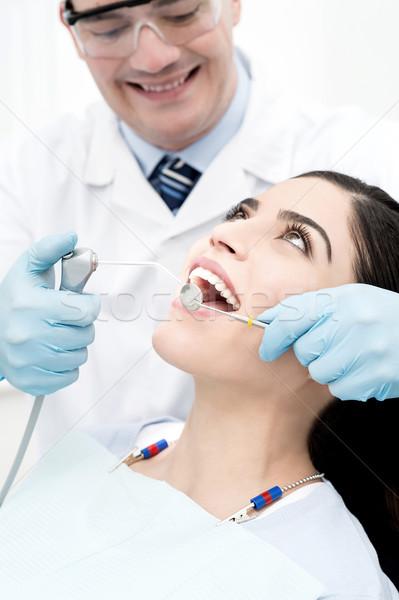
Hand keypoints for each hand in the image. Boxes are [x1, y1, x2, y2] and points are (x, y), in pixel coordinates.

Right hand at [0, 232, 99, 395]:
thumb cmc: (15, 299)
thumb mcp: (28, 268)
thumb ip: (50, 249)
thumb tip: (71, 237)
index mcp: (30, 305)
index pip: (85, 311)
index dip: (89, 305)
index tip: (81, 303)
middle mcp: (26, 335)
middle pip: (85, 334)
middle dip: (82, 324)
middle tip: (67, 319)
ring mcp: (27, 361)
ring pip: (80, 356)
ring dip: (76, 345)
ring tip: (58, 334)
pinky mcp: (30, 380)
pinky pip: (70, 376)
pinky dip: (67, 365)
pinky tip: (53, 352)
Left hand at [257, 284, 398, 400]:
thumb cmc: (379, 316)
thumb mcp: (349, 300)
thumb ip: (311, 308)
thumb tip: (268, 319)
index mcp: (343, 298)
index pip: (292, 317)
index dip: (273, 336)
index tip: (266, 350)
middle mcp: (353, 321)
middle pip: (304, 351)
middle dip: (312, 353)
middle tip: (334, 346)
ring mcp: (367, 350)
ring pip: (319, 372)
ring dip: (330, 369)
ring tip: (353, 356)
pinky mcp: (377, 377)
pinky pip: (340, 389)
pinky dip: (348, 383)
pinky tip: (365, 369)